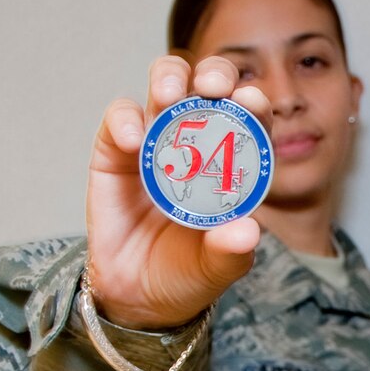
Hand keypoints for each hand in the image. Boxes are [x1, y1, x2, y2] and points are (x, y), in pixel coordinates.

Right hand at [85, 56, 270, 328]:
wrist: (136, 295)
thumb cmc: (187, 274)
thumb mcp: (216, 268)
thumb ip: (231, 251)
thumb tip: (248, 231)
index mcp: (234, 162)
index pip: (252, 120)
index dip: (254, 104)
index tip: (252, 103)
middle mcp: (199, 142)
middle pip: (211, 88)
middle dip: (216, 74)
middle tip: (214, 87)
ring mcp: (158, 140)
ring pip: (166, 85)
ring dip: (170, 79)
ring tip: (169, 95)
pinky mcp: (116, 149)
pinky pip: (120, 117)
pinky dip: (126, 119)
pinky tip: (133, 140)